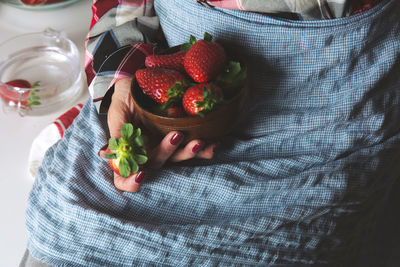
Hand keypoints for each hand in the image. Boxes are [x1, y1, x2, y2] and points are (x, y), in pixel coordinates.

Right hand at [99, 77, 216, 191]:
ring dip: (190, 152)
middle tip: (176, 136)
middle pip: (157, 163)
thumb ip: (118, 132)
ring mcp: (166, 146)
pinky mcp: (182, 138)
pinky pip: (194, 148)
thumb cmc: (125, 98)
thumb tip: (109, 153)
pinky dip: (205, 149)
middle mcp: (149, 152)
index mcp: (129, 151)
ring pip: (178, 157)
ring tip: (200, 142)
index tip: (140, 176)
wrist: (140, 82)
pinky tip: (213, 144)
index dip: (129, 181)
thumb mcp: (119, 111)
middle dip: (168, 152)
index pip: (124, 174)